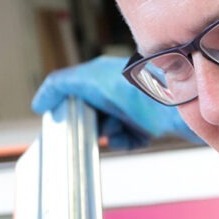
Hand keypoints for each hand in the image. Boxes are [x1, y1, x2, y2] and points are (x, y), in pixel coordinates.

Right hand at [32, 56, 197, 148]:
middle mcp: (120, 91)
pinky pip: (128, 141)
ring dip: (110, 134)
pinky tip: (131, 137)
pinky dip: (126, 142)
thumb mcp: (89, 80)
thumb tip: (39, 103)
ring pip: (109, 130)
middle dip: (90, 124)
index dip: (69, 107)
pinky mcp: (148, 126)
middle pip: (92, 115)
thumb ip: (59, 85)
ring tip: (118, 129)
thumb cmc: (137, 87)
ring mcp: (134, 109)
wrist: (179, 103)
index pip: (76, 92)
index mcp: (104, 76)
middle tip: (92, 127)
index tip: (63, 120)